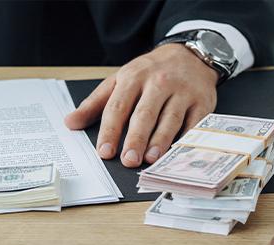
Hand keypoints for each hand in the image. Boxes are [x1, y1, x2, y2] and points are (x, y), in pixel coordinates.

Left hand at [64, 44, 217, 167]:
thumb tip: (71, 123)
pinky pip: (195, 123)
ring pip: (170, 119)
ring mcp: (183, 92)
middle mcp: (158, 83)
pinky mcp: (202, 102)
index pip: (118, 107)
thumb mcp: (120, 80)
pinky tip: (177, 152)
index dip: (110, 131)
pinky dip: (187, 138)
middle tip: (128, 160)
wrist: (190, 55)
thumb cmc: (151, 72)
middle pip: (145, 114)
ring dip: (160, 141)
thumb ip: (95, 103)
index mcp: (133, 77)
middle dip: (136, 138)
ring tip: (150, 159)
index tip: (104, 151)